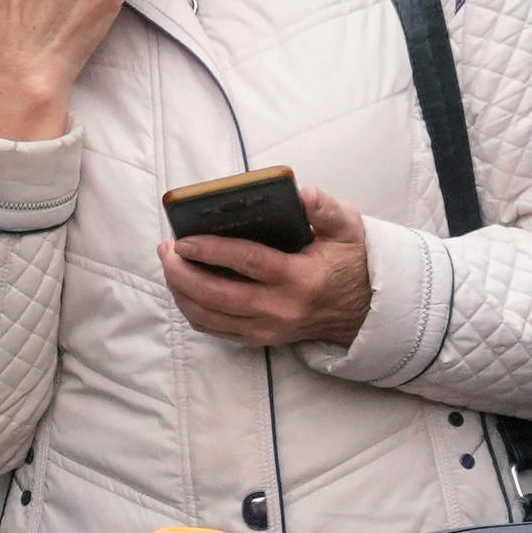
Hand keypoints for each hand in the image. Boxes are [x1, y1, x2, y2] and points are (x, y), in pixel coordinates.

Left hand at [165, 182, 378, 351]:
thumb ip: (327, 210)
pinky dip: (192, 310)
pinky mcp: (261, 340)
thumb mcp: (348, 230)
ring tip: (169, 265)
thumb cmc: (350, 261)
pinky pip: (214, 330)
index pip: (248, 262)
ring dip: (180, 292)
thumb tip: (304, 193)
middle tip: (166, 250)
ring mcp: (268, 329)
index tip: (184, 240)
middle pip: (217, 296)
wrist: (364, 309)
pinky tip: (183, 288)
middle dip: (182, 272)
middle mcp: (281, 309)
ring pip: (209, 317)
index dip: (211, 250)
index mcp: (301, 278)